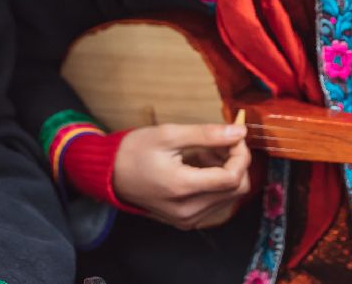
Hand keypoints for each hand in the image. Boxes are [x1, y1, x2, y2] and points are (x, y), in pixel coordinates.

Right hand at [113, 123, 251, 230]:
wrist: (110, 174)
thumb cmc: (135, 151)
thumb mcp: (170, 134)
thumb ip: (207, 134)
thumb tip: (240, 131)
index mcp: (182, 188)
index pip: (232, 178)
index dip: (241, 154)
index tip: (235, 134)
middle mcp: (187, 211)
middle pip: (236, 189)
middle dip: (236, 161)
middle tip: (221, 141)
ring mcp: (187, 219)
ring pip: (229, 196)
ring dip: (227, 170)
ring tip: (206, 151)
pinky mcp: (186, 220)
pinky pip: (215, 202)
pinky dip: (216, 181)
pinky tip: (200, 164)